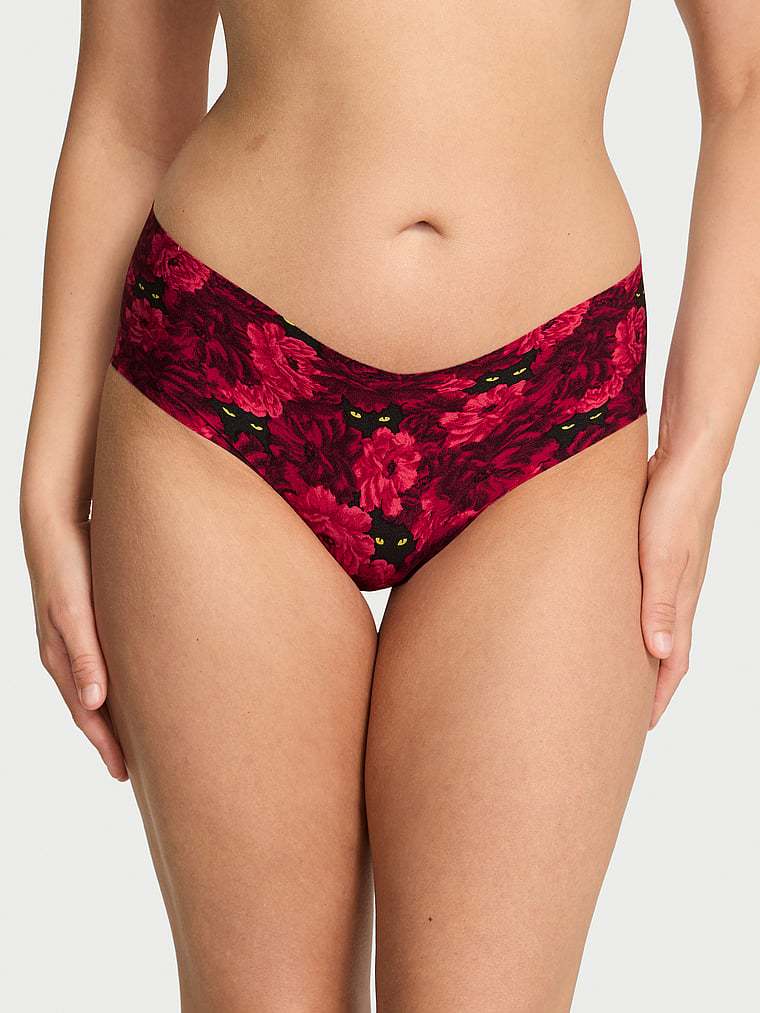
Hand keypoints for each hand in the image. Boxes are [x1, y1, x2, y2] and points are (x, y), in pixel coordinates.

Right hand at [22, 511, 127, 779]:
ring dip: (110, 716)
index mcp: (61, 656)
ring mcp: (71, 638)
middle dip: (108, 740)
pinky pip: (98, 664)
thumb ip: (85, 654)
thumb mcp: (75, 610)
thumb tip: (94, 703)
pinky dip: (112, 686)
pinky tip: (126, 689)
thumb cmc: (68, 563)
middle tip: (133, 771)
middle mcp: (64, 653)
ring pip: (93, 688)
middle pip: (89, 707)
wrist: (57, 522)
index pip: (87, 713)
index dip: (106, 744)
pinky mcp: (84, 621)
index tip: (126, 773)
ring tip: (133, 739)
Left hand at [638, 446, 721, 727]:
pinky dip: (635, 617)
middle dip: (648, 683)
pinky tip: (614, 612)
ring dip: (640, 651)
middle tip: (622, 709)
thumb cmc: (674, 502)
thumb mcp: (663, 555)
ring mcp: (672, 570)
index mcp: (683, 598)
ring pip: (656, 622)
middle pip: (667, 649)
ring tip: (614, 669)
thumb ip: (660, 603)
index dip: (659, 696)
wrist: (688, 456)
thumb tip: (659, 655)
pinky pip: (647, 596)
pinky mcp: (659, 550)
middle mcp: (680, 590)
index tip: (640, 727)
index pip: (674, 661)